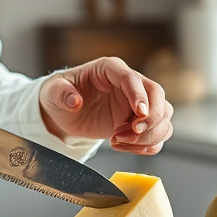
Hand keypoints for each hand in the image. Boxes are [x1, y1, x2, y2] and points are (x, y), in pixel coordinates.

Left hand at [39, 57, 172, 153]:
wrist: (63, 113)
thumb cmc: (60, 94)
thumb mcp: (53, 91)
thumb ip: (62, 93)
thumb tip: (74, 101)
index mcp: (110, 69)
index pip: (132, 78)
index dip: (139, 94)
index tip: (140, 112)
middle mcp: (129, 84)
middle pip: (157, 95)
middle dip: (151, 118)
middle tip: (131, 133)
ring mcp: (136, 104)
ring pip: (163, 116)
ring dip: (149, 134)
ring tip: (119, 141)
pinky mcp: (138, 123)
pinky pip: (157, 134)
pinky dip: (147, 145)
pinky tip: (125, 147)